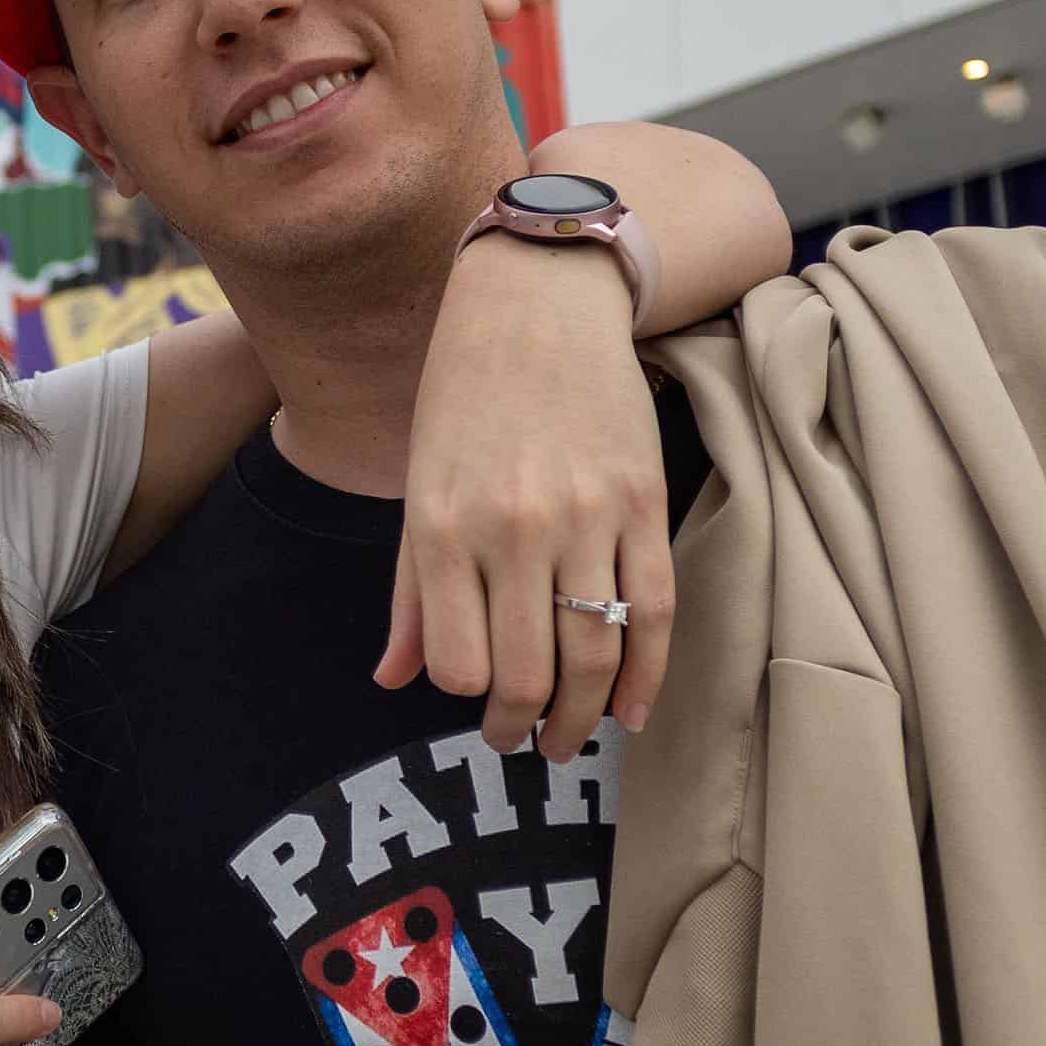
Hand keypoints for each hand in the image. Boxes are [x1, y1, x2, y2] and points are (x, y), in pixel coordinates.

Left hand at [384, 233, 677, 756]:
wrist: (537, 303)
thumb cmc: (462, 398)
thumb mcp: (418, 489)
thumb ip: (411, 592)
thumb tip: (392, 682)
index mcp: (443, 527)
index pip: (459, 664)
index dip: (471, 699)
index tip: (480, 704)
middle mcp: (513, 528)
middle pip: (529, 672)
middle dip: (524, 727)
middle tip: (525, 742)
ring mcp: (585, 516)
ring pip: (595, 652)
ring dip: (584, 716)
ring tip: (572, 737)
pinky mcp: (642, 501)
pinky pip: (653, 611)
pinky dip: (646, 674)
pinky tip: (631, 709)